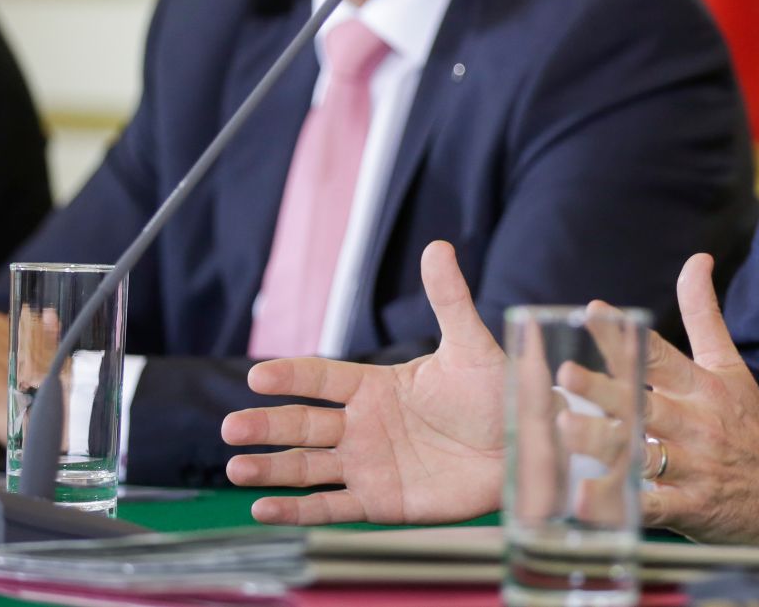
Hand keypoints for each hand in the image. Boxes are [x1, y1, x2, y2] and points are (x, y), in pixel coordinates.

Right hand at [223, 240, 506, 524]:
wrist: (525, 447)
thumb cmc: (499, 394)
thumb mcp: (471, 346)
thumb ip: (449, 300)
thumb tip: (438, 247)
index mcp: (378, 386)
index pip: (323, 378)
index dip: (292, 376)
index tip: (260, 376)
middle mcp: (364, 426)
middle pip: (304, 424)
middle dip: (267, 426)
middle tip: (233, 426)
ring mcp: (368, 465)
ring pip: (308, 467)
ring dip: (271, 468)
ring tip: (238, 467)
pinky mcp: (380, 502)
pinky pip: (331, 508)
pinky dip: (297, 510)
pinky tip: (265, 509)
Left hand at [560, 254, 758, 547]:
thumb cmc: (752, 426)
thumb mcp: (731, 366)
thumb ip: (704, 314)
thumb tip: (696, 260)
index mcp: (703, 388)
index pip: (659, 354)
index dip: (626, 333)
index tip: (592, 311)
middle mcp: (697, 424)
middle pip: (645, 403)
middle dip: (604, 390)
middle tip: (566, 373)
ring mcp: (695, 468)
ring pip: (643, 453)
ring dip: (604, 442)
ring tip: (565, 430)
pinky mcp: (691, 508)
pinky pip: (651, 506)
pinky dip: (621, 504)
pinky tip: (586, 500)